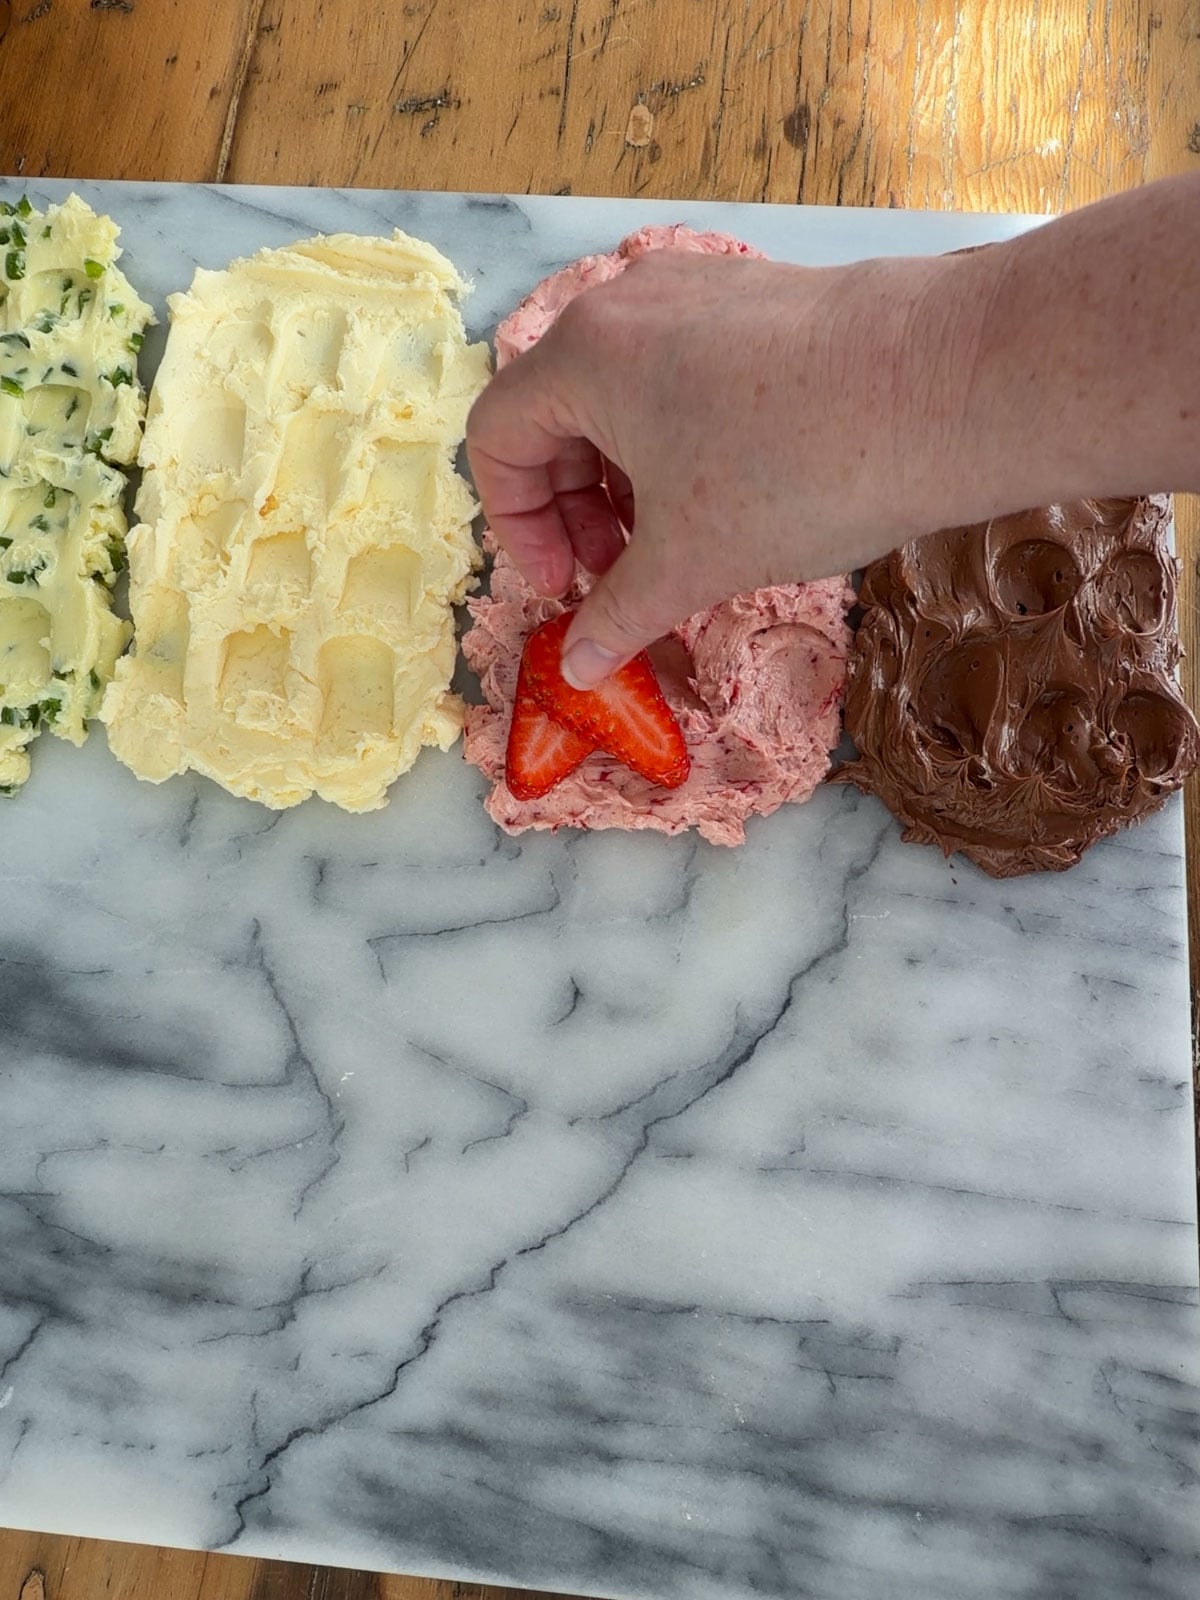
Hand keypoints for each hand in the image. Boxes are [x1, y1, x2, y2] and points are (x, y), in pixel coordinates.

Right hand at [466, 248, 969, 686]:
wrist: (950, 387)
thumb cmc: (798, 470)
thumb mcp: (690, 561)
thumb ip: (616, 615)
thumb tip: (577, 668)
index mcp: (583, 356)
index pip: (496, 438)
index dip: (518, 528)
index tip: (567, 587)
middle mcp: (628, 305)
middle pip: (557, 414)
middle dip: (577, 509)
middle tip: (620, 576)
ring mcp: (700, 291)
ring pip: (626, 395)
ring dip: (631, 481)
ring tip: (684, 543)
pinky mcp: (761, 298)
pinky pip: (687, 374)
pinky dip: (683, 441)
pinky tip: (740, 494)